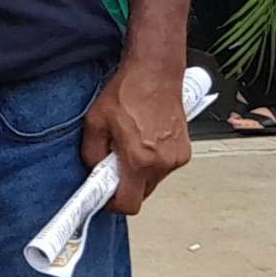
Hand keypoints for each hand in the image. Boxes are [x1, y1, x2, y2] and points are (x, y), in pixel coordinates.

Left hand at [82, 58, 190, 215]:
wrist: (155, 71)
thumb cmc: (127, 91)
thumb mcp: (95, 122)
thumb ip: (91, 154)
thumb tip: (94, 172)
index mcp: (139, 159)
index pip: (129, 204)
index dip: (113, 203)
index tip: (105, 194)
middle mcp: (162, 163)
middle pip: (141, 193)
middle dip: (125, 183)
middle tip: (114, 161)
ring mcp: (176, 158)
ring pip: (152, 180)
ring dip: (139, 171)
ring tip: (131, 143)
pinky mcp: (184, 151)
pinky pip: (163, 167)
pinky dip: (153, 160)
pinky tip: (145, 138)